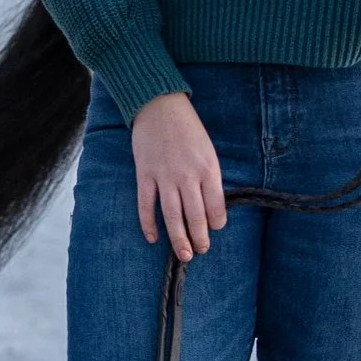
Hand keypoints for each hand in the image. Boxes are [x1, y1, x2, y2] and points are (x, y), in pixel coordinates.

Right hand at [131, 92, 225, 261]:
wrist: (159, 106)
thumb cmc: (188, 128)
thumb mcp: (208, 150)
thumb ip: (209, 176)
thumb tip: (209, 205)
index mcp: (208, 169)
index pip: (216, 206)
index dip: (216, 223)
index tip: (215, 229)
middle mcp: (187, 176)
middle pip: (195, 216)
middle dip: (199, 238)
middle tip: (200, 251)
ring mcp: (164, 177)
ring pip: (172, 216)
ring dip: (178, 238)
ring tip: (184, 254)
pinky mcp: (145, 175)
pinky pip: (146, 205)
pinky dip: (149, 224)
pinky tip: (153, 237)